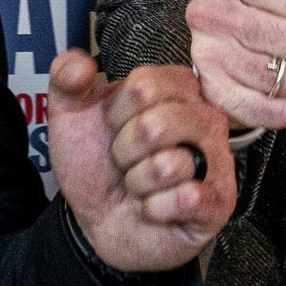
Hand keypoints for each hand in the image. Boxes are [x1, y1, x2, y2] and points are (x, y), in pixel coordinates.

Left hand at [47, 51, 235, 273]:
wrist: (99, 221)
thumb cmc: (97, 164)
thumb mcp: (71, 115)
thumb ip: (66, 78)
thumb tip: (80, 64)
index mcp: (176, 88)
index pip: (144, 85)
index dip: (117, 114)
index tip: (115, 128)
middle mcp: (205, 117)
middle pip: (156, 125)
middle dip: (125, 151)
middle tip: (127, 161)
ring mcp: (218, 160)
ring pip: (168, 165)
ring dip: (138, 182)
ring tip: (141, 185)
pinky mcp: (219, 202)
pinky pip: (184, 200)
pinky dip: (154, 209)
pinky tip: (155, 208)